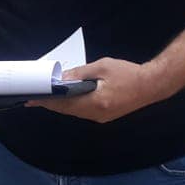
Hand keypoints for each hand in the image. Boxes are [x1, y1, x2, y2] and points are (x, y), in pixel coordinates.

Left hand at [29, 57, 167, 122]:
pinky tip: (67, 99)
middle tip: (35, 98)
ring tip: (47, 97)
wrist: (153, 85)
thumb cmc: (128, 73)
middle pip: (67, 110)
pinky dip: (73, 106)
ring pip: (75, 112)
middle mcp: (96, 114)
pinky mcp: (105, 116)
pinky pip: (83, 112)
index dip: (47, 102)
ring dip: (61, 105)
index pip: (64, 104)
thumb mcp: (102, 67)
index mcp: (95, 102)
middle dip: (51, 104)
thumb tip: (61, 79)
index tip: (31, 100)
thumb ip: (80, 74)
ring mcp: (101, 118)